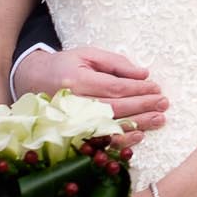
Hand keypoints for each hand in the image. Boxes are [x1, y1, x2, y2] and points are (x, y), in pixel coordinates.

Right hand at [15, 44, 167, 150]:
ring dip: (138, 124)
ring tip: (159, 119)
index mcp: (76, 80)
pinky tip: (139, 135)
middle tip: (164, 103)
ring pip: (110, 127)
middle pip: (115, 108)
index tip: (156, 88)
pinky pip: (100, 142)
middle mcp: (73, 103)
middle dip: (143, 106)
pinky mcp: (73, 134)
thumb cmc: (65, 65)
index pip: (114, 87)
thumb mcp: (88, 54)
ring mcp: (72, 122)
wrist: (33, 81)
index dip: (138, 89)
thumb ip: (116, 63)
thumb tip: (144, 74)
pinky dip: (121, 141)